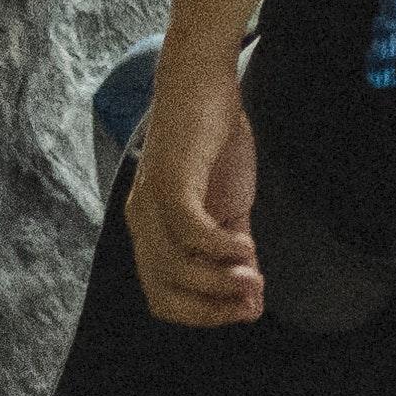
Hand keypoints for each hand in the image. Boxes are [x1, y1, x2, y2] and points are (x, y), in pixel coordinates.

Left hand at [124, 49, 266, 326]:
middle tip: (252, 300)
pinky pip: (189, 232)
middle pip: (164, 293)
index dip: (204, 314)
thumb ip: (236, 251)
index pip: (164, 298)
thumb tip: (253, 298)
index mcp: (151, 233)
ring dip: (219, 283)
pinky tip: (245, 247)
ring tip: (253, 275)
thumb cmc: (215, 142)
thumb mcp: (230, 206)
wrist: (204, 81)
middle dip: (211, 309)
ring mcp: (151, 202)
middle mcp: (142, 223)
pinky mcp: (169, 180)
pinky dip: (219, 248)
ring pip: (175, 269)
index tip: (245, 309)